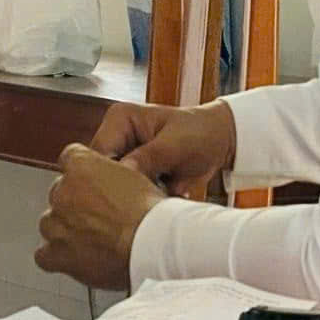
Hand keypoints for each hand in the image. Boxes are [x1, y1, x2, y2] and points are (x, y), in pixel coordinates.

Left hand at [34, 143, 164, 289]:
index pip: (69, 159)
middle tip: (97, 217)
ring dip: (64, 230)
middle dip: (74, 204)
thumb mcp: (137, 176)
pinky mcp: (57, 254)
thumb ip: (113, 175)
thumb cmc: (149, 213)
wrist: (151, 245)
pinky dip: (56, 257)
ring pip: (50, 223)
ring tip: (89, 240)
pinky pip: (44, 256)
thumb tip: (113, 182)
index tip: (91, 184)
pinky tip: (73, 259)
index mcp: (81, 166)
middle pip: (59, 193)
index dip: (82, 174)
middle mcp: (63, 192)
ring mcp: (57, 224)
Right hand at [90, 99, 236, 196]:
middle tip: (144, 199)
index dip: (108, 176)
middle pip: (103, 171)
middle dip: (122, 189)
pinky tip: (158, 199)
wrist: (220, 142)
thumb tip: (125, 174)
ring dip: (133, 196)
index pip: (98, 152)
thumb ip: (148, 157)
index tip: (124, 195)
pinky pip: (128, 192)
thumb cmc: (199, 133)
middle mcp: (117, 136)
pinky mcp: (135, 173)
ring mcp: (125, 155)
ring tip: (157, 196)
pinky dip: (141, 200)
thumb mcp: (175, 145)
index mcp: (120, 118)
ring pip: (114, 185)